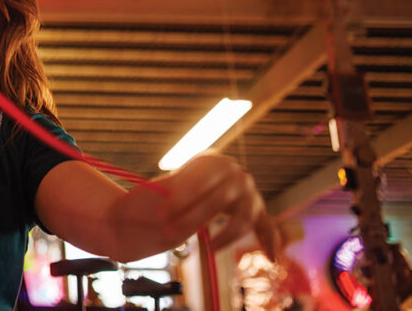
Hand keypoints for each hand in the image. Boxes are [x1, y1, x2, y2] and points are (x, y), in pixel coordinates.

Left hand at [159, 152, 278, 259]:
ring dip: (226, 234)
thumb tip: (150, 199)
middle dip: (194, 217)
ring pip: (243, 216)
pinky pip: (266, 226)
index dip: (182, 197)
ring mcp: (250, 192)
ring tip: (209, 246)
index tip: (162, 212)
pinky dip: (270, 241)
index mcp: (215, 162)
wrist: (199, 184)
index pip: (200, 181)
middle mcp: (237, 174)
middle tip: (172, 231)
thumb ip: (168, 190)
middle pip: (219, 199)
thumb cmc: (180, 185)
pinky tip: (271, 258)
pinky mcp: (257, 210)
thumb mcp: (172, 182)